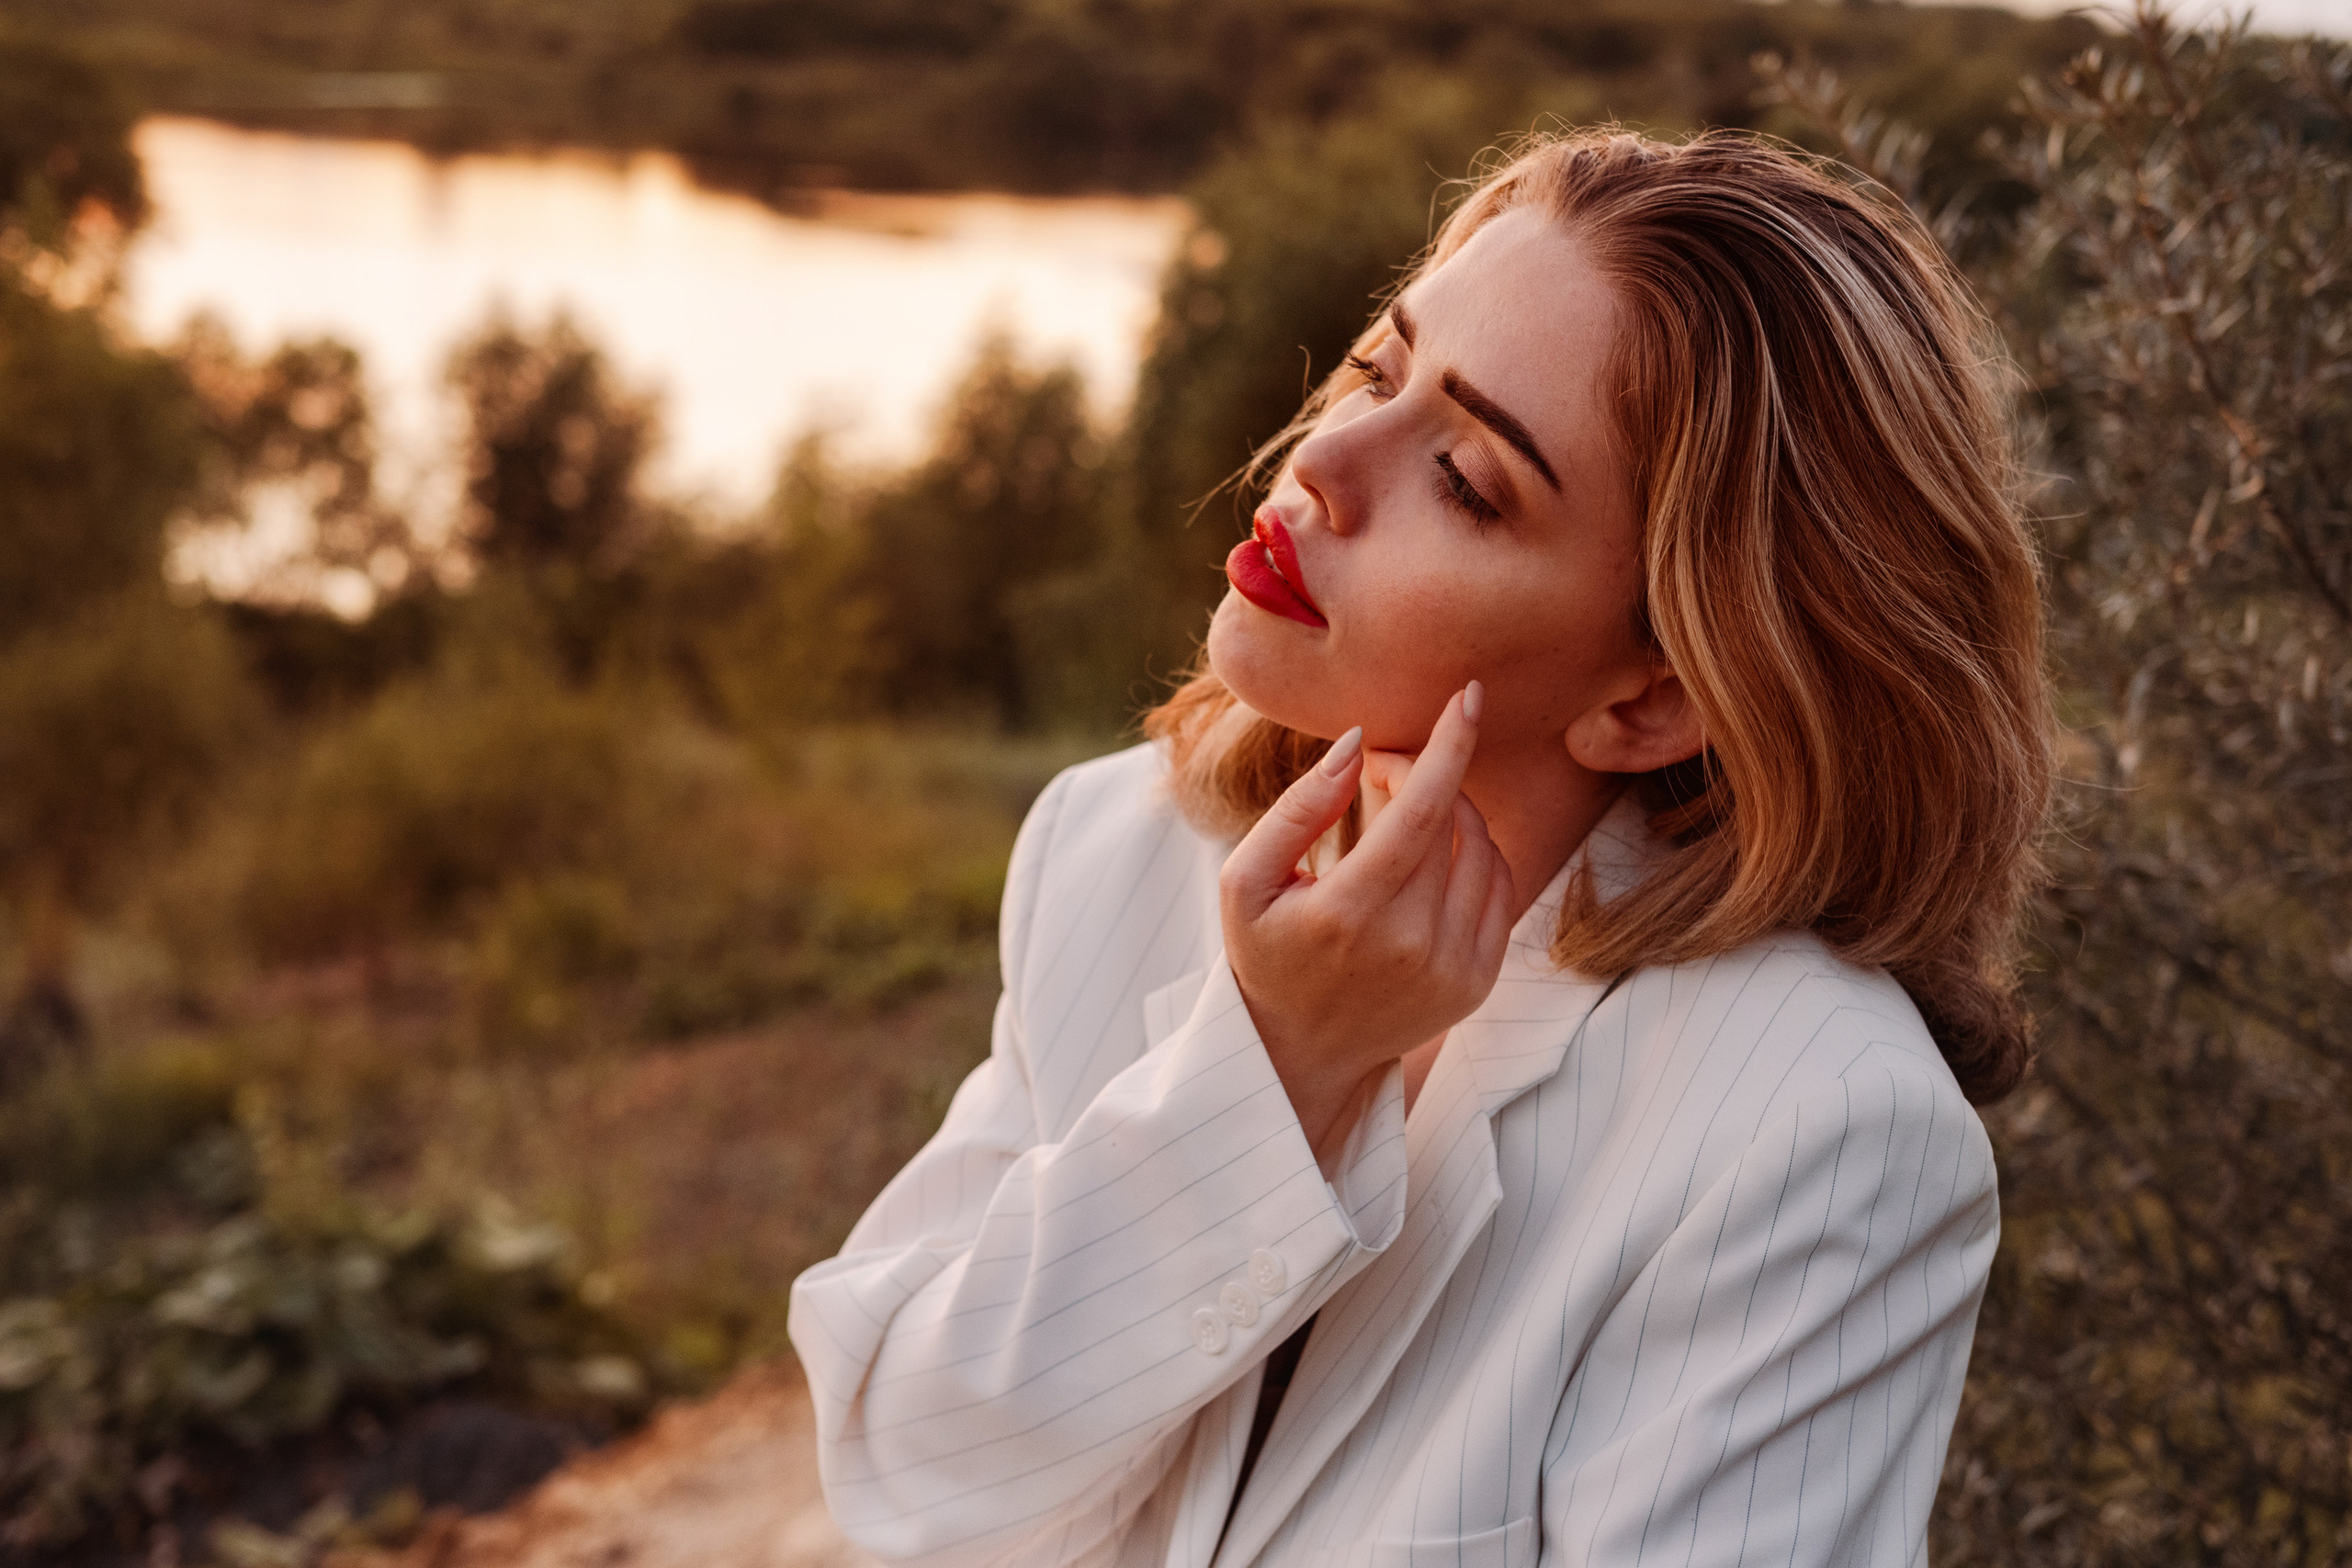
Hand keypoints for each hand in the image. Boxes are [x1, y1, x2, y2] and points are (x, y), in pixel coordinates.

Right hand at [1218, 684, 1517, 1155]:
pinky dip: (1477, 853)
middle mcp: (1411, 946)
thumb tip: (1356, 744)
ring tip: (1405, 813)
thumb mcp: (1245, 880)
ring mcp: (1453, 969)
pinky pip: (1501, 888)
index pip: (1422, 812)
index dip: (1449, 746)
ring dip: (1454, 810)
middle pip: (1452, 821)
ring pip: (1483, 850)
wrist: (1300, 1051)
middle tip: (1379, 769)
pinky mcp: (1478, 983)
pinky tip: (1436, 852)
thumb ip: (1298, 808)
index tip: (1469, 695)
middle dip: (1425, 774)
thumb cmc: (1266, 951)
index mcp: (1349, 915)